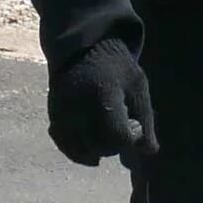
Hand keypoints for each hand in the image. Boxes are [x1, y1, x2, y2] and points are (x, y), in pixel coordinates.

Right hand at [48, 40, 158, 166]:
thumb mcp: (137, 86)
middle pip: (100, 148)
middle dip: (115, 144)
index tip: (134, 124)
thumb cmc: (116, 69)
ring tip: (105, 130)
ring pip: (81, 151)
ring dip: (98, 149)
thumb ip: (145, 118)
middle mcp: (76, 107)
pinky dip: (80, 149)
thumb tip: (149, 151)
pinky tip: (90, 140)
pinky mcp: (53, 118)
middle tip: (120, 125)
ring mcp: (61, 114)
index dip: (131, 137)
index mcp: (102, 94)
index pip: (118, 136)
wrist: (81, 51)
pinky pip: (66, 146)